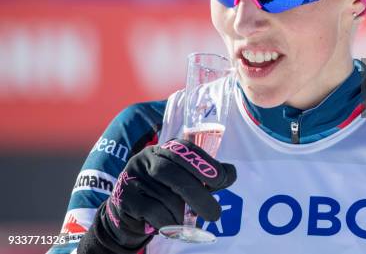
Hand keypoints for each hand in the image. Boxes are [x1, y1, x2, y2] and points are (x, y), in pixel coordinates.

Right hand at [77, 139, 235, 253]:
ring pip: (163, 194)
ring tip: (188, 223)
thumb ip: (207, 178)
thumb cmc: (165, 194)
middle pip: (173, 173)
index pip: (188, 151)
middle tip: (214, 214)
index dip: (207, 164)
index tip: (223, 180)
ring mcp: (133, 175)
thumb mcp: (185, 182)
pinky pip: (151, 210)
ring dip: (181, 214)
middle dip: (198, 194)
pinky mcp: (124, 196)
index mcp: (167, 148)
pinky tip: (173, 227)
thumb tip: (231, 173)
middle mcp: (148, 157)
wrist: (128, 213)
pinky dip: (167, 222)